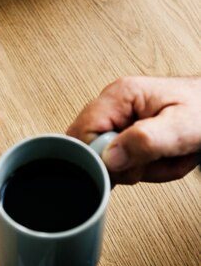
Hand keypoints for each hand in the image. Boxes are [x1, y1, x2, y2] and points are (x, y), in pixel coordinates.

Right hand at [67, 76, 200, 183]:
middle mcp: (114, 105)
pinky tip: (161, 158)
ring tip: (167, 157)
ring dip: (142, 169)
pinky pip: (123, 162)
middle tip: (155, 160)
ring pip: (109, 160)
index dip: (102, 157)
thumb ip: (145, 141)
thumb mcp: (183, 127)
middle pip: (92, 149)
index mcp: (120, 95)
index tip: (130, 164)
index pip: (83, 134)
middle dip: (126, 167)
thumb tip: (109, 157)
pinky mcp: (128, 133)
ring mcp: (120, 119)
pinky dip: (145, 169)